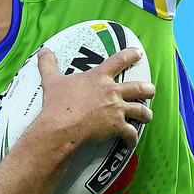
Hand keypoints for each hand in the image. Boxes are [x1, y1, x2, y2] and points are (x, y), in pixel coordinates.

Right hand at [36, 47, 154, 153]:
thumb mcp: (51, 80)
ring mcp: (117, 110)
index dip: (130, 55)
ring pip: (141, 110)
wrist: (62, 126)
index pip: (119, 61)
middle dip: (147, 89)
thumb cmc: (57, 103)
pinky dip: (132, 138)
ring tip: (147, 116)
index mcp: (98, 78)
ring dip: (146, 114)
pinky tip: (132, 142)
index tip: (138, 53)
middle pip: (138, 88)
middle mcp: (112, 92)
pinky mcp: (117, 127)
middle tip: (151, 90)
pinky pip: (131, 133)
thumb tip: (42, 51)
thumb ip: (48, 64)